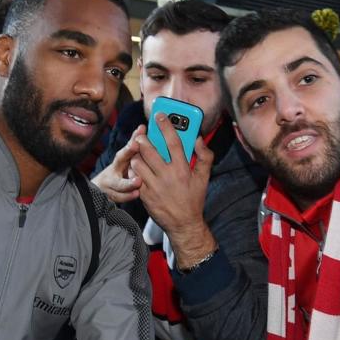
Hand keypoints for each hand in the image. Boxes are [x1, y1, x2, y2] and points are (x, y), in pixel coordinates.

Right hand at [92, 137, 142, 202]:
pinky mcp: (111, 196)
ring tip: (138, 181)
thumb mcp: (125, 158)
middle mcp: (113, 170)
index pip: (125, 147)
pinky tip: (136, 194)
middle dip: (127, 153)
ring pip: (118, 183)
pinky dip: (127, 196)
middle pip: (118, 160)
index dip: (131, 143)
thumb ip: (133, 143)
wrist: (101, 190)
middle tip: (136, 146)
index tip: (138, 138)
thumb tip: (142, 127)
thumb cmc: (119, 171)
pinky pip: (119, 197)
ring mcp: (111, 183)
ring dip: (128, 182)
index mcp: (120, 160)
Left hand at [129, 119, 216, 264]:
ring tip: (138, 153)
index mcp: (182, 169)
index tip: (159, 116)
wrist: (183, 224)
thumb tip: (199, 139)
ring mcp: (154, 186)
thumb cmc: (194, 199)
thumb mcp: (204, 178)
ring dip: (136, 155)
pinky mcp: (144, 195)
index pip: (173, 141)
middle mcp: (167, 175)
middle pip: (150, 150)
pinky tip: (137, 168)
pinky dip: (134, 171)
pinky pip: (134, 178)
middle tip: (141, 135)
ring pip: (138, 163)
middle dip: (143, 139)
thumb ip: (205, 156)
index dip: (166, 126)